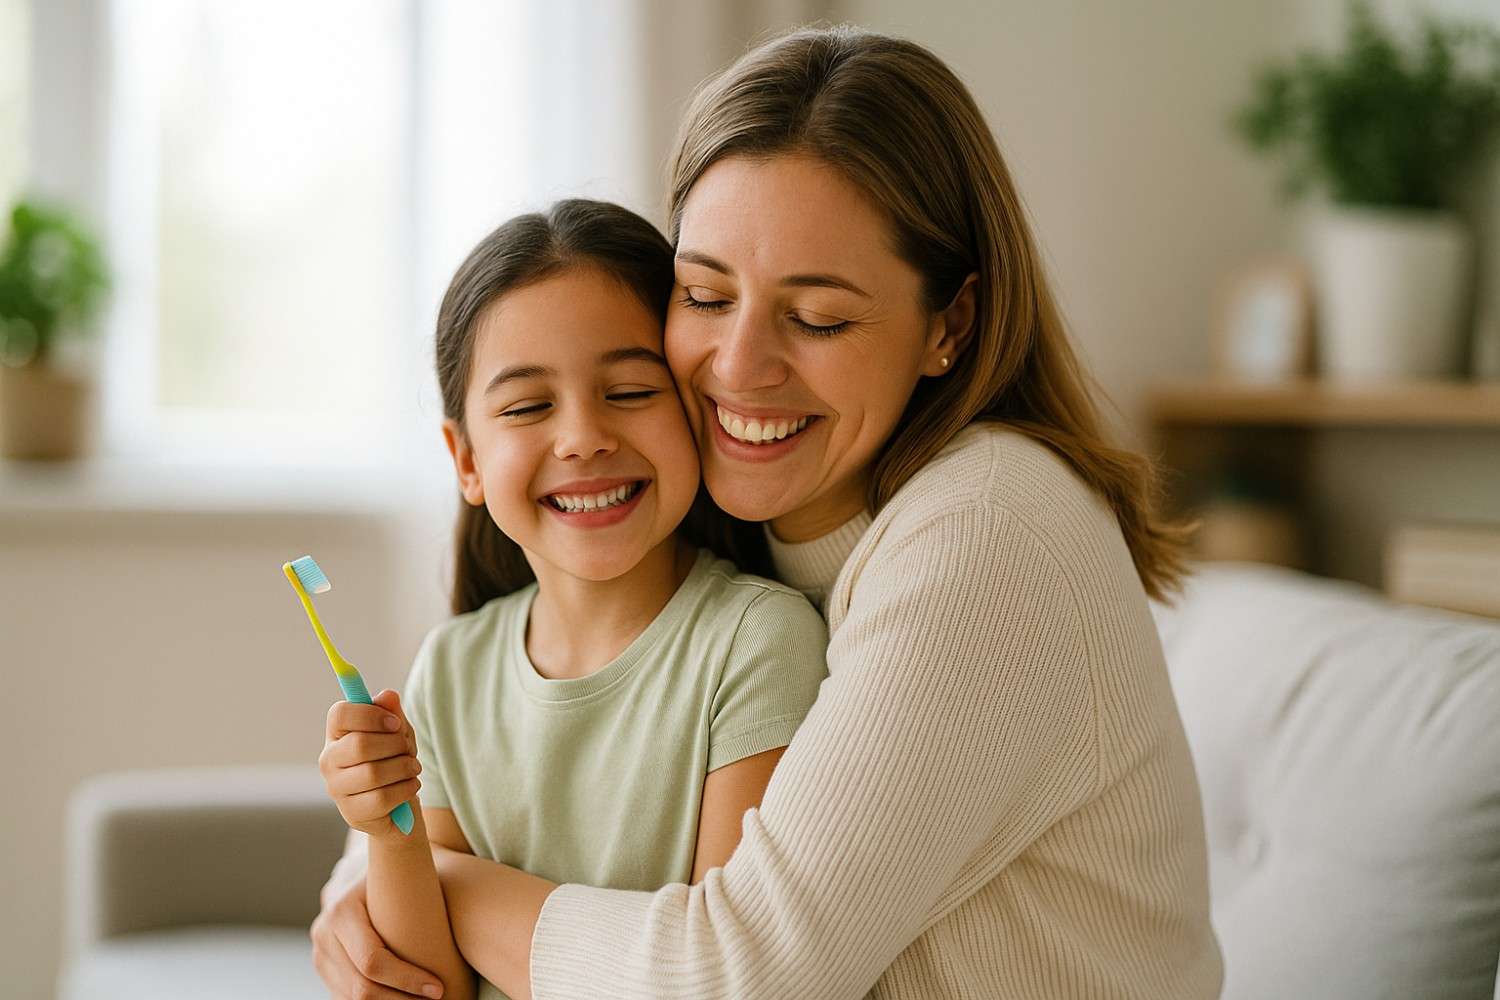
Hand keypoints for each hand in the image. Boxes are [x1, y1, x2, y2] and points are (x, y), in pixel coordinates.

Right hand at [310, 873, 446, 998]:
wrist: (360, 879)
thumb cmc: (396, 876)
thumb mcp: (402, 872)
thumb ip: (417, 874)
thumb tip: (445, 870)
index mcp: (341, 911)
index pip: (372, 961)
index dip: (407, 980)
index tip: (439, 987)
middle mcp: (324, 936)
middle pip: (361, 988)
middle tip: (437, 999)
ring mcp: (321, 957)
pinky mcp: (326, 971)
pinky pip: (348, 998)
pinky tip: (405, 999)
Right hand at [319, 688, 422, 838]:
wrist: (399, 805)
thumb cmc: (394, 760)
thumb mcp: (398, 732)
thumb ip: (392, 713)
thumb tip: (388, 695)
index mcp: (337, 734)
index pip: (340, 714)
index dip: (372, 714)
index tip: (395, 723)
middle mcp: (329, 761)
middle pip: (360, 744)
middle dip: (395, 745)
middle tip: (408, 749)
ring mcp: (337, 789)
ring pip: (372, 773)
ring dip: (404, 768)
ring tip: (413, 768)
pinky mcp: (352, 813)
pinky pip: (382, 798)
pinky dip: (405, 789)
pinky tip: (411, 785)